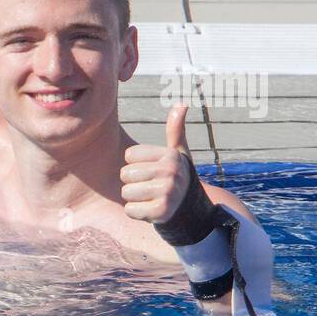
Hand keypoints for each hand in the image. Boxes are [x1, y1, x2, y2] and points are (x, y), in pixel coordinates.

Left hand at [120, 102, 194, 223]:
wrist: (191, 211)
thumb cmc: (178, 177)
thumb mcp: (178, 153)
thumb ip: (176, 129)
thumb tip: (182, 103)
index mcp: (170, 155)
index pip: (128, 156)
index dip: (135, 165)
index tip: (152, 170)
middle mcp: (171, 172)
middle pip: (125, 174)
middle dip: (133, 183)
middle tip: (151, 186)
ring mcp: (167, 192)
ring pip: (125, 192)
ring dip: (134, 198)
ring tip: (151, 197)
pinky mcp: (161, 212)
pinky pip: (129, 210)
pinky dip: (136, 213)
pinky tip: (151, 210)